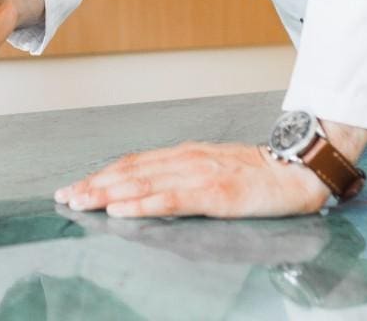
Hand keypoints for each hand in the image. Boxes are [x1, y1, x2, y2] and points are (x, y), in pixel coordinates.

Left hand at [53, 141, 332, 218]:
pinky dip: (142, 204)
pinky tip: (122, 211)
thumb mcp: (214, 169)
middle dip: (94, 185)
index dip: (102, 175)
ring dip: (108, 194)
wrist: (300, 170)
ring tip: (82, 203)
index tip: (76, 186)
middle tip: (66, 197)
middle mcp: (187, 160)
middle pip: (130, 172)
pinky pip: (172, 200)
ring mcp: (200, 176)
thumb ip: (184, 176)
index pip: (133, 164)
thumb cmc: (259, 175)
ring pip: (143, 184)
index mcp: (185, 155)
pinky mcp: (215, 195)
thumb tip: (151, 188)